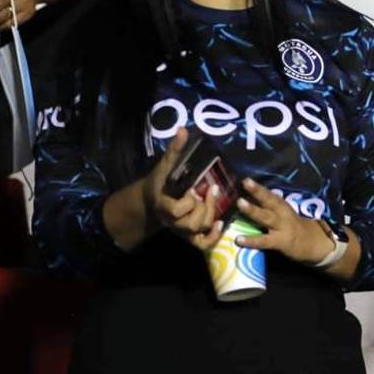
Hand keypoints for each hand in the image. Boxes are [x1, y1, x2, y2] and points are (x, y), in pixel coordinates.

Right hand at [142, 128, 224, 251]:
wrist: (153, 200)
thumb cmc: (161, 182)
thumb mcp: (166, 165)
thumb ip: (174, 149)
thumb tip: (182, 129)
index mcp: (165, 206)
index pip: (176, 211)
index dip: (187, 201)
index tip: (193, 188)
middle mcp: (173, 222)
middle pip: (192, 222)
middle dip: (204, 207)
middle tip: (210, 190)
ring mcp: (182, 229)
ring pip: (199, 230)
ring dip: (210, 215)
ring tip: (213, 198)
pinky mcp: (189, 234)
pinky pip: (202, 243)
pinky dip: (213, 238)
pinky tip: (221, 224)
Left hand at [234, 179, 335, 265]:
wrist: (314, 245)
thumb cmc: (295, 229)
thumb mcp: (286, 217)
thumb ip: (272, 211)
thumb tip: (250, 203)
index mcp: (283, 208)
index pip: (271, 195)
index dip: (259, 187)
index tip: (246, 179)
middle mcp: (283, 215)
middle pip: (270, 201)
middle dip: (258, 191)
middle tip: (246, 182)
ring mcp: (282, 228)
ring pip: (266, 217)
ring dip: (253, 210)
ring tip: (239, 203)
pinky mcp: (280, 242)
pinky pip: (264, 241)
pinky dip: (251, 240)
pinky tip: (239, 239)